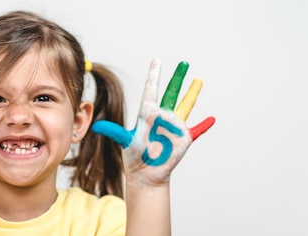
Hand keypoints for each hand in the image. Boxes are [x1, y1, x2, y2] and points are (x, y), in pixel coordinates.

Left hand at [92, 59, 214, 186]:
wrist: (146, 173)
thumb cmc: (134, 156)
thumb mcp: (125, 141)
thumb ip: (113, 131)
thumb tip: (95, 126)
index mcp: (148, 113)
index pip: (152, 89)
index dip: (154, 75)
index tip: (157, 60)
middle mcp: (162, 116)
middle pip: (172, 92)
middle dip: (177, 77)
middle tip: (183, 62)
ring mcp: (174, 126)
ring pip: (185, 105)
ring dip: (192, 93)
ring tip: (198, 79)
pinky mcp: (184, 138)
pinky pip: (197, 129)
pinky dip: (204, 125)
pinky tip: (212, 119)